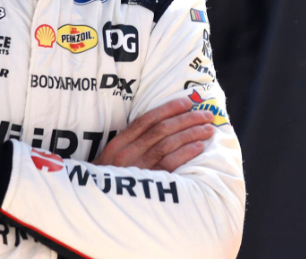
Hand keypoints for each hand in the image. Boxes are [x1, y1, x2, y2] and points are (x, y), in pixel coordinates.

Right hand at [93, 97, 214, 171]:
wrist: (98, 204)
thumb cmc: (109, 179)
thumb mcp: (112, 158)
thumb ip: (131, 142)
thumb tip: (162, 125)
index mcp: (118, 144)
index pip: (147, 120)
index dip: (169, 108)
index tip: (187, 102)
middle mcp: (127, 154)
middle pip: (162, 130)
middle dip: (187, 119)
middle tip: (206, 115)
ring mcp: (138, 168)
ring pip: (168, 144)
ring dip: (191, 134)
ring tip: (207, 129)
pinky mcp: (148, 183)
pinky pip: (170, 164)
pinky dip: (186, 153)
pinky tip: (199, 146)